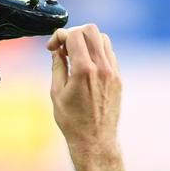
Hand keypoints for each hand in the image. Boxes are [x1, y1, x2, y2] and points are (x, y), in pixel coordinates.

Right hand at [46, 24, 122, 154]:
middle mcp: (101, 67)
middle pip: (91, 30)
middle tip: (64, 47)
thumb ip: (57, 66)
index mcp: (83, 70)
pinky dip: (96, 52)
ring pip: (103, 39)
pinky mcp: (118, 78)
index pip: (74, 35)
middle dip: (74, 33)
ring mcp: (112, 72)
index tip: (52, 47)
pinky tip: (86, 65)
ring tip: (75, 56)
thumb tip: (57, 49)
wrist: (95, 140)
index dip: (59, 36)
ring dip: (87, 41)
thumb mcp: (57, 93)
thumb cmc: (72, 121)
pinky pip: (109, 54)